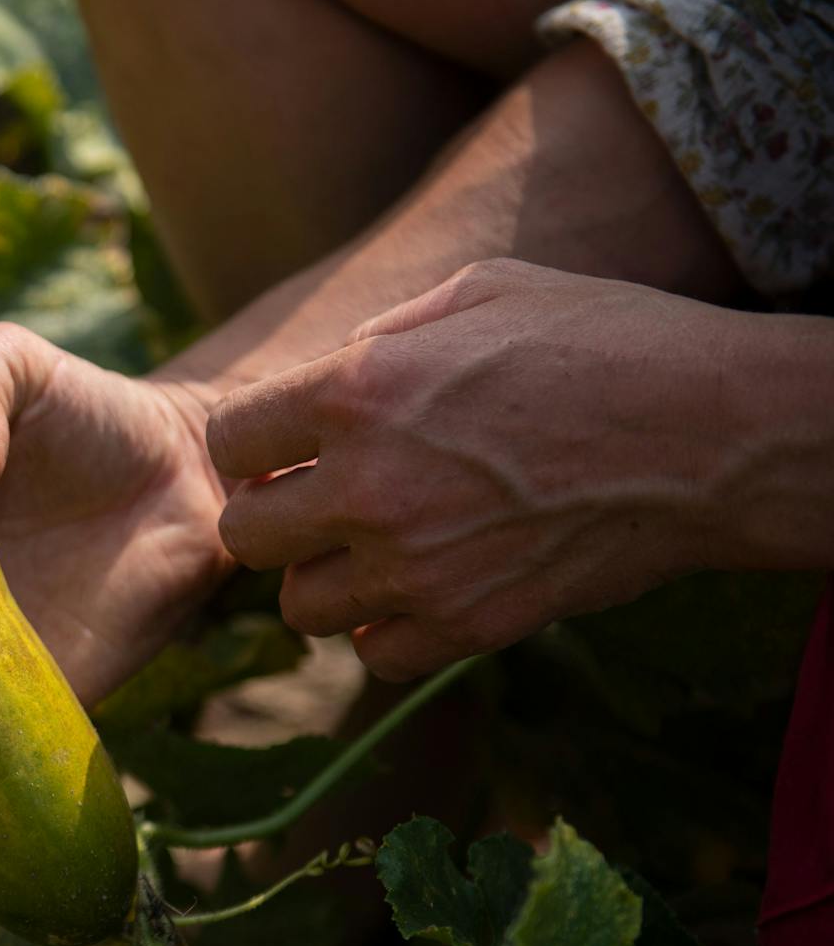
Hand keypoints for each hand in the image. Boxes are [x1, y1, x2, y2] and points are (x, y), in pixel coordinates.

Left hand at [208, 259, 742, 681]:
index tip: (285, 446)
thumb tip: (331, 366)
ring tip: (370, 549)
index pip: (228, 441)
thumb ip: (385, 331)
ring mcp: (414, 566)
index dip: (251, 444)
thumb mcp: (484, 293)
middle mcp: (368, 486)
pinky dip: (385, 630)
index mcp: (357, 391)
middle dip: (271, 517)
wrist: (716, 434)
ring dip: (322, 578)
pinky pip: (374, 652)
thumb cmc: (607, 342)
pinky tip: (419, 591)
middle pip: (243, 535)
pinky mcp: (467, 625)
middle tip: (318, 502)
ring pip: (297, 606)